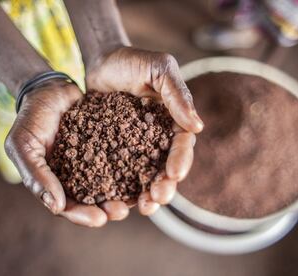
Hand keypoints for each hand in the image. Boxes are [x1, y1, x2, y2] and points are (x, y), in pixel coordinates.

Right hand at [5, 80, 127, 226]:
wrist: (49, 89)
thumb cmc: (31, 118)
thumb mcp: (23, 146)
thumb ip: (36, 175)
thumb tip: (57, 207)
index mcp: (56, 182)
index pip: (69, 206)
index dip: (83, 215)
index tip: (99, 219)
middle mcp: (78, 176)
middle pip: (95, 200)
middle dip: (108, 208)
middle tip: (122, 211)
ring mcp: (95, 160)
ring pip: (112, 182)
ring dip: (124, 192)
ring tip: (138, 196)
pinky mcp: (110, 144)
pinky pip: (123, 157)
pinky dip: (134, 165)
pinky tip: (145, 168)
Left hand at [86, 46, 202, 214]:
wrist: (100, 62)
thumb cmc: (132, 61)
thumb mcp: (159, 68)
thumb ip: (177, 94)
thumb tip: (197, 126)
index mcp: (173, 121)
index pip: (181, 144)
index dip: (181, 160)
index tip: (174, 174)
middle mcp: (156, 137)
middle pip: (164, 166)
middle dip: (164, 185)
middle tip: (157, 200)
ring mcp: (134, 146)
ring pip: (143, 175)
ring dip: (145, 193)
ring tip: (143, 208)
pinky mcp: (113, 149)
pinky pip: (118, 171)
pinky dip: (120, 187)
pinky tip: (116, 200)